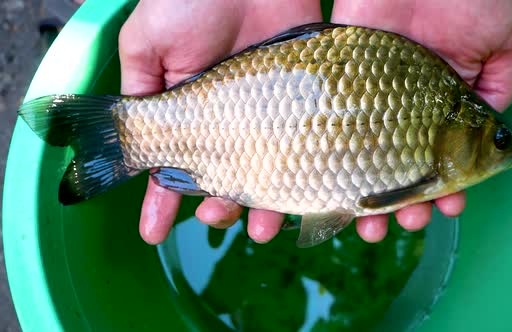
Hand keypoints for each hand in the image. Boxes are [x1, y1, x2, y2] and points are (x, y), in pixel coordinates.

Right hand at [118, 0, 328, 243]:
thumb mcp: (148, 41)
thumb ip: (140, 87)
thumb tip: (130, 138)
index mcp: (192, 109)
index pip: (173, 164)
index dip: (161, 201)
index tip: (154, 232)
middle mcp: (231, 118)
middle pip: (224, 177)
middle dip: (218, 207)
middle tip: (216, 218)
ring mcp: (270, 113)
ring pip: (267, 172)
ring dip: (262, 206)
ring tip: (261, 228)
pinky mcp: (304, 101)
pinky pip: (306, 147)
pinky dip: (306, 178)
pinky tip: (304, 201)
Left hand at [329, 0, 511, 233]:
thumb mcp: (501, 39)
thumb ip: (499, 83)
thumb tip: (491, 125)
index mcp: (438, 105)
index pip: (440, 158)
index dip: (444, 187)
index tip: (446, 206)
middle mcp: (399, 110)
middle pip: (396, 167)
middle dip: (403, 203)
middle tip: (408, 222)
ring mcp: (366, 100)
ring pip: (361, 160)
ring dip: (366, 197)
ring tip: (371, 225)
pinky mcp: (336, 85)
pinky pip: (329, 131)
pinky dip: (329, 164)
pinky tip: (334, 194)